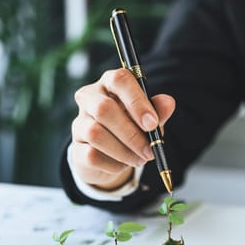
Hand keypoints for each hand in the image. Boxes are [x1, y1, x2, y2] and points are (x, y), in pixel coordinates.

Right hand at [71, 68, 175, 190]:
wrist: (109, 155)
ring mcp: (79, 122)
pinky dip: (113, 164)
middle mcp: (90, 97)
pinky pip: (91, 155)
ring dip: (123, 151)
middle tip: (150, 151)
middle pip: (104, 109)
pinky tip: (123, 164)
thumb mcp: (148, 118)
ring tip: (140, 159)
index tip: (152, 124)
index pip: (119, 80)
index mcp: (110, 83)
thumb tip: (169, 102)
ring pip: (95, 134)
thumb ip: (158, 110)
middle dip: (131, 133)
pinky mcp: (76, 147)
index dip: (137, 102)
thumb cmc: (131, 127)